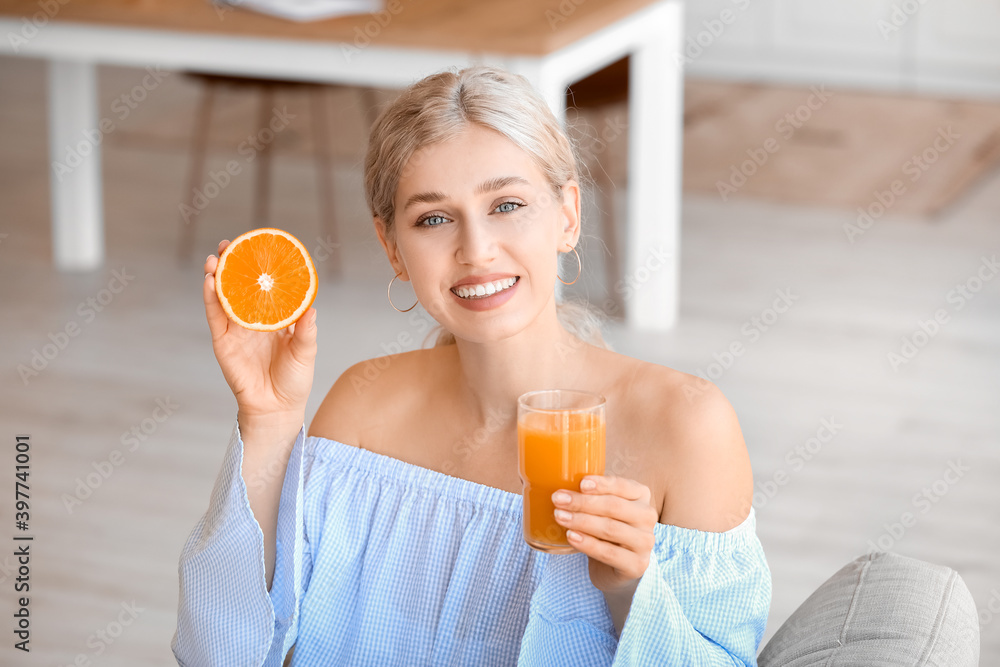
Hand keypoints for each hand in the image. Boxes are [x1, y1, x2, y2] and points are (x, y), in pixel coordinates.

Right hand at [203, 240, 317, 424]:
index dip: (260, 269)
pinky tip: (209, 282)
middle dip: (232, 265)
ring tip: (214, 258)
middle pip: (239, 287)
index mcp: (275, 319)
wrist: (277, 409)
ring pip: (223, 297)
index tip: (257, 247)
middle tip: (228, 244)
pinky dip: (211, 299)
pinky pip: (215, 317)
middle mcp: (253, 320)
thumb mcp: (305, 352)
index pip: (266, 288)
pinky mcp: (223, 343)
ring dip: (216, 277)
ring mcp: (236, 330)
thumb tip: (312, 308)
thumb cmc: (294, 381)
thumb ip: (306, 331)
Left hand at [551, 475, 657, 595]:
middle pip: (614, 506)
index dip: (602, 484)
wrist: (614, 567)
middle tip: (557, 499)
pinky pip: (609, 553)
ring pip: (610, 528)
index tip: (580, 483)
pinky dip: (587, 544)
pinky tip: (571, 537)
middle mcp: (647, 516)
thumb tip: (561, 484)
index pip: (623, 486)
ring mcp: (645, 542)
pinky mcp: (637, 565)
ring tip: (559, 516)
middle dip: (583, 502)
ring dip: (581, 521)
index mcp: (641, 496)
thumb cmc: (605, 530)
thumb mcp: (601, 508)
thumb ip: (591, 495)